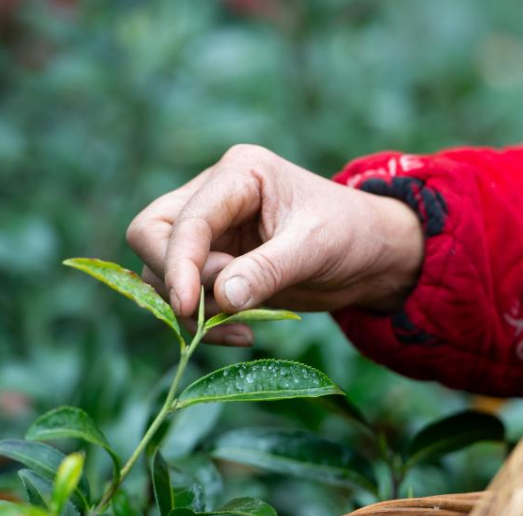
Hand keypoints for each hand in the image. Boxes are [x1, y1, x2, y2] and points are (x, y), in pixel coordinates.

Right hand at [126, 145, 423, 345]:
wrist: (371, 254)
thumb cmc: (350, 234)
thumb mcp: (315, 248)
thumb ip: (267, 270)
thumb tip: (220, 298)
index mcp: (239, 175)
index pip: (185, 218)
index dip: (179, 263)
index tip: (189, 307)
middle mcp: (214, 196)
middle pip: (151, 234)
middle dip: (176, 279)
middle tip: (220, 307)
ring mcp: (212, 231)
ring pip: (161, 269)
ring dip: (191, 307)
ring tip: (239, 327)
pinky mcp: (215, 263)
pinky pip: (187, 294)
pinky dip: (205, 320)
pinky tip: (241, 333)